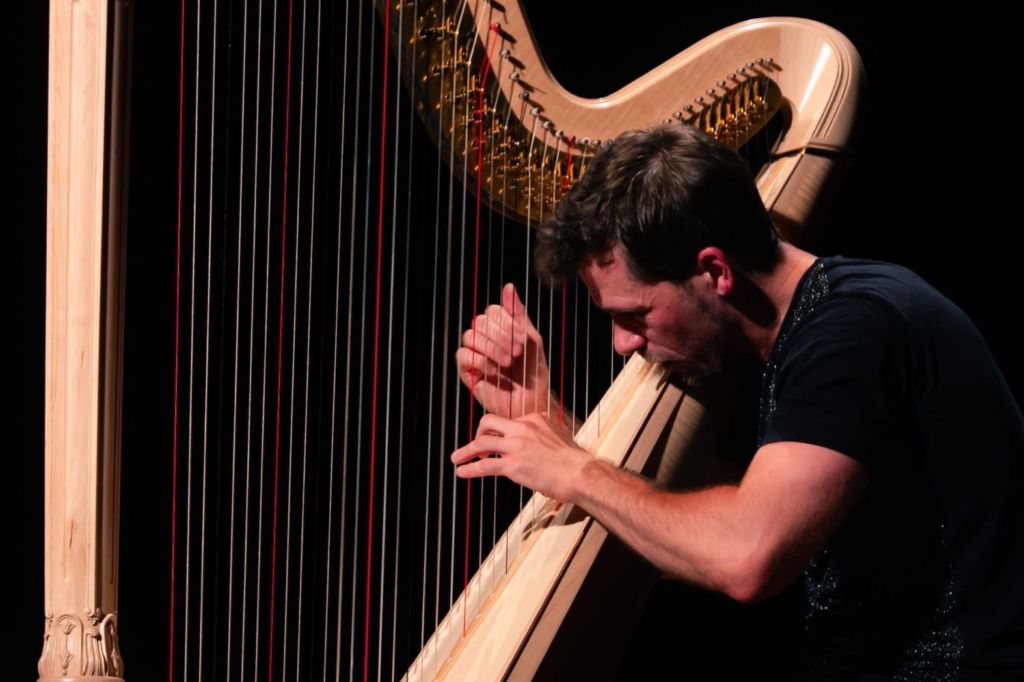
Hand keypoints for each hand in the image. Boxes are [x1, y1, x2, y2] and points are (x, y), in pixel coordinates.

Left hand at [450, 413, 589, 502]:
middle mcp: (522, 428)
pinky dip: (470, 468)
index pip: (508, 421)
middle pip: (489, 422)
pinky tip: (462, 472)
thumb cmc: (574, 460)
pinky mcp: (513, 465)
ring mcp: (516, 446)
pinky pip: (485, 465)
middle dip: (478, 433)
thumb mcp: (559, 435)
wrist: (581, 473)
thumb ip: (545, 430)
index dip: (500, 432)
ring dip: (465, 451)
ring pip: (482, 443)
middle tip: (474, 446)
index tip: (495, 442)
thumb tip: (542, 424)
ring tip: (456, 459)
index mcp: (534, 418)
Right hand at [456, 283, 550, 417]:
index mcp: (500, 328)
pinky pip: (464, 356)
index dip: (506, 322)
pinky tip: (496, 372)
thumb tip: (508, 287)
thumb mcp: (532, 341)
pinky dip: (481, 361)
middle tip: (516, 354)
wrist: (532, 404)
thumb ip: (519, 315)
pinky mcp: (467, 371)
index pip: (493, 311)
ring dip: (492, 348)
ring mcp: (475, 354)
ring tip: (507, 363)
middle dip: (501, 336)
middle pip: (480, 321)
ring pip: (470, 336)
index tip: (522, 341)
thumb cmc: (534, 374)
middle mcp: (485, 338)